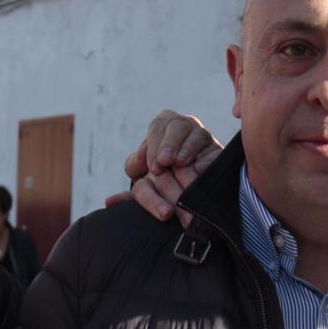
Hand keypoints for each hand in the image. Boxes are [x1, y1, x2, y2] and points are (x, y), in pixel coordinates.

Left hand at [104, 110, 222, 226]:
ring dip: (185, 147)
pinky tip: (199, 168)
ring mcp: (201, 136)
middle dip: (168, 144)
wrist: (190, 193)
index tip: (154, 165)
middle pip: (176, 125)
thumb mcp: (146, 186)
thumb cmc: (162, 186)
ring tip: (178, 163)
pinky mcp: (218, 151)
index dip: (154, 145)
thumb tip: (109, 202)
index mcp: (163, 127)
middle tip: (163, 163)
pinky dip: (205, 156)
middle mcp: (183, 127)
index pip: (158, 128)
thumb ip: (132, 193)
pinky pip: (213, 148)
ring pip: (195, 133)